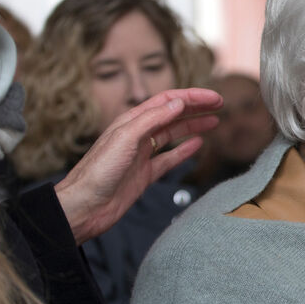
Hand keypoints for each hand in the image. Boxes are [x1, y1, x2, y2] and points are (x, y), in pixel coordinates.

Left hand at [53, 88, 221, 244]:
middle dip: (196, 108)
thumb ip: (152, 119)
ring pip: (173, 134)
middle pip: (173, 115)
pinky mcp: (145, 174)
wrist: (85, 206)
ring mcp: (142, 154)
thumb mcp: (125, 138)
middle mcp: (138, 135)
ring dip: (194, 126)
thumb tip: (177, 103)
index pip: (167, 101)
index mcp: (131, 121)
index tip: (214, 98)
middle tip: (220, 104)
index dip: (192, 97)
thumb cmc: (97, 173)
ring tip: (214, 121)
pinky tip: (198, 145)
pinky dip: (185, 151)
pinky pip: (169, 158)